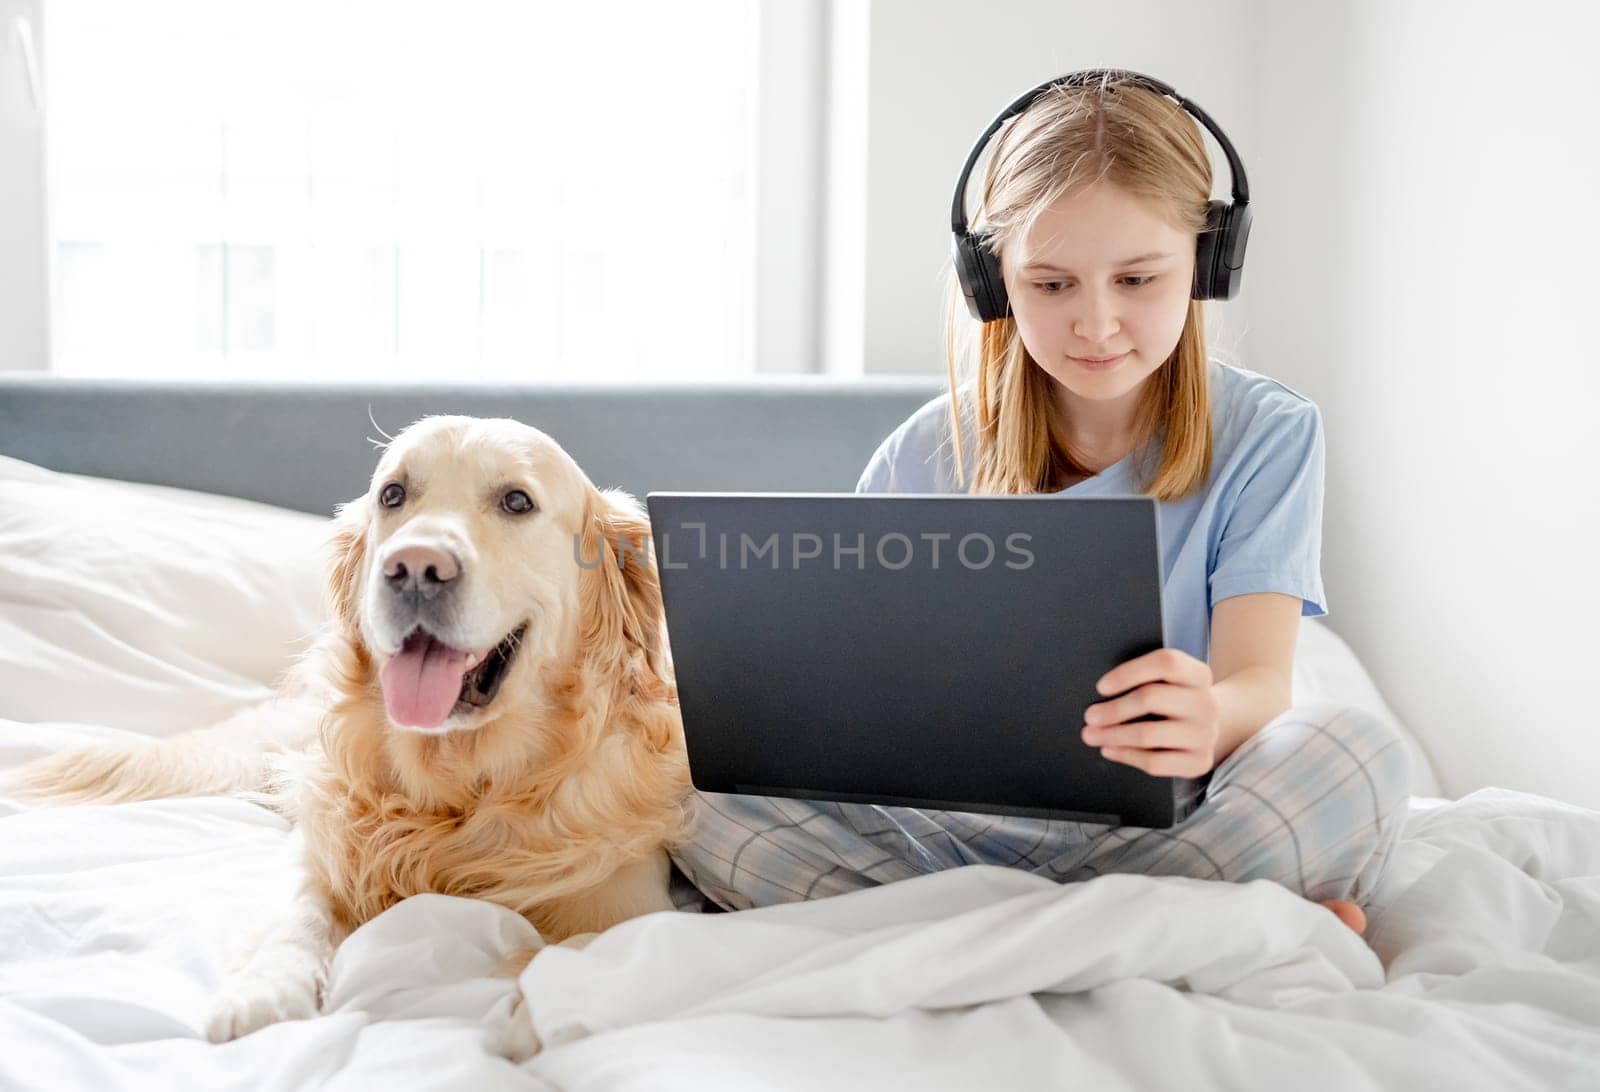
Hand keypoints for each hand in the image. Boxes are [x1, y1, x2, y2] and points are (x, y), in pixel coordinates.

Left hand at [1081, 648, 1219, 777]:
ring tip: (1091, 735)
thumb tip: (1100, 695)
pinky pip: (1154, 762)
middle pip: (1151, 698)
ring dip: (1112, 735)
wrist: (1207, 727)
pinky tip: (1109, 750)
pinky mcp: (1199, 762)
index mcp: (1198, 674)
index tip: (1102, 687)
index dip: (1129, 673)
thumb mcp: (1170, 682)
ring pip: (1148, 734)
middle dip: (1113, 709)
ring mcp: (1205, 735)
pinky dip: (1126, 756)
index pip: (1165, 663)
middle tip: (1090, 716)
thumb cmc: (1175, 700)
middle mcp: (1205, 703)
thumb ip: (1144, 680)